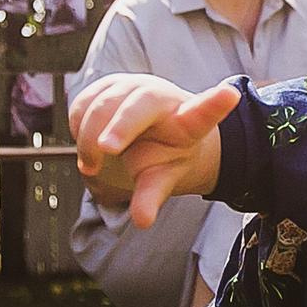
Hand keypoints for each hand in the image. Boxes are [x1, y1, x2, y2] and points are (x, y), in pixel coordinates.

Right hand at [69, 74, 238, 226]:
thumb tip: (142, 221)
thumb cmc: (162, 156)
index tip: (229, 96)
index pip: (203, 113)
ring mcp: (132, 86)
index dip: (215, 104)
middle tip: (104, 151)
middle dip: (121, 125)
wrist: (148, 133)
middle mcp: (160, 96)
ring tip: (91, 165)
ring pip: (106, 101)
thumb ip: (153, 196)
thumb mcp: (163, 178)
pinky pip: (85, 101)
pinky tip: (83, 141)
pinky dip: (77, 124)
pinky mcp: (107, 85)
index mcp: (186, 121)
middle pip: (142, 104)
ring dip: (90, 135)